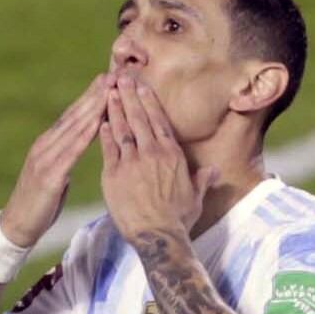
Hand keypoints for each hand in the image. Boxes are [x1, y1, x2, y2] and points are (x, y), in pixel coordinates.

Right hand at [0, 71, 112, 247]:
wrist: (18, 225)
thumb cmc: (40, 202)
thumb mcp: (55, 174)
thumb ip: (65, 156)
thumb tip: (81, 144)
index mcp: (47, 145)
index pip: (72, 115)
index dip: (89, 96)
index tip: (107, 79)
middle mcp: (44, 146)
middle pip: (73, 115)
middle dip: (94, 94)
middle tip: (112, 74)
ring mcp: (45, 159)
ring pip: (73, 129)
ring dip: (92, 109)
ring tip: (109, 91)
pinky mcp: (49, 176)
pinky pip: (71, 152)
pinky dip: (85, 136)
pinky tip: (98, 124)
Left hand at [98, 74, 206, 244]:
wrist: (159, 236)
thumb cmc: (179, 219)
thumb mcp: (195, 197)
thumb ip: (202, 179)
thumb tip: (214, 171)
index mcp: (172, 154)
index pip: (159, 121)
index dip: (149, 102)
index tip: (142, 87)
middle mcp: (152, 153)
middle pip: (139, 118)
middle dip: (130, 96)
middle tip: (121, 77)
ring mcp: (132, 162)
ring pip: (122, 129)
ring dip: (115, 109)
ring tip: (109, 92)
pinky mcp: (114, 175)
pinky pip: (108, 149)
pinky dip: (104, 134)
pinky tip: (100, 122)